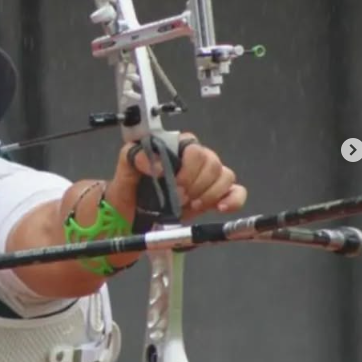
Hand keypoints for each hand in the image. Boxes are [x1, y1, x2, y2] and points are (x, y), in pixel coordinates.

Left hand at [113, 132, 246, 219]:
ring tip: (191, 206)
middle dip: (196, 184)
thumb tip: (158, 164)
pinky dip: (233, 199)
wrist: (132, 215)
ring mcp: (208, 178)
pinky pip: (237, 192)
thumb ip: (134, 157)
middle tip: (180, 199)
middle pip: (212, 162)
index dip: (188, 167)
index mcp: (176, 148)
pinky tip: (220, 208)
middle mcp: (196, 160)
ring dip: (210, 194)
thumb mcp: (124, 169)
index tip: (175, 185)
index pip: (193, 147)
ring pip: (225, 175)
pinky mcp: (217, 195)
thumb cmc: (130, 188)